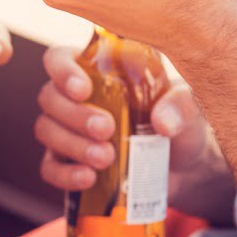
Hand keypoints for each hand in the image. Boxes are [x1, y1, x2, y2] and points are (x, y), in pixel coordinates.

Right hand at [35, 45, 211, 191]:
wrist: (187, 166)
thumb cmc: (181, 121)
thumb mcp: (189, 105)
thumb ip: (180, 105)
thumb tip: (163, 122)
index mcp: (96, 70)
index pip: (60, 58)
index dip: (62, 71)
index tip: (83, 90)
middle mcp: (75, 98)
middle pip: (49, 97)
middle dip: (74, 115)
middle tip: (106, 130)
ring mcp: (68, 132)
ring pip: (46, 131)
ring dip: (72, 145)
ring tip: (105, 158)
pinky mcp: (69, 164)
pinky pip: (51, 168)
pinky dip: (65, 175)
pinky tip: (88, 179)